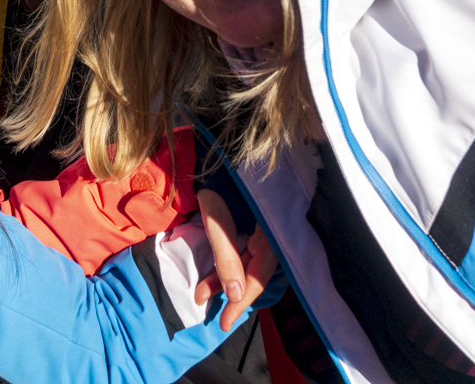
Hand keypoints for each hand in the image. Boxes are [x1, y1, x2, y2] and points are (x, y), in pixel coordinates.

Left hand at [194, 188, 277, 332]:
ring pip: (249, 264)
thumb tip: (234, 294)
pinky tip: (215, 278)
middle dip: (233, 295)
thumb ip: (226, 256)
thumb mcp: (216, 218)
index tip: (226, 322)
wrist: (217, 153)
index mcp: (269, 231)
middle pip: (256, 272)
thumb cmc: (216, 181)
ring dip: (226, 280)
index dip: (242, 301)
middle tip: (217, 318)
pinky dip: (229, 266)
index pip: (259, 275)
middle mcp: (272, 233)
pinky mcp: (254, 225)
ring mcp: (264, 229)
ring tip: (202, 294)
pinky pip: (246, 253)